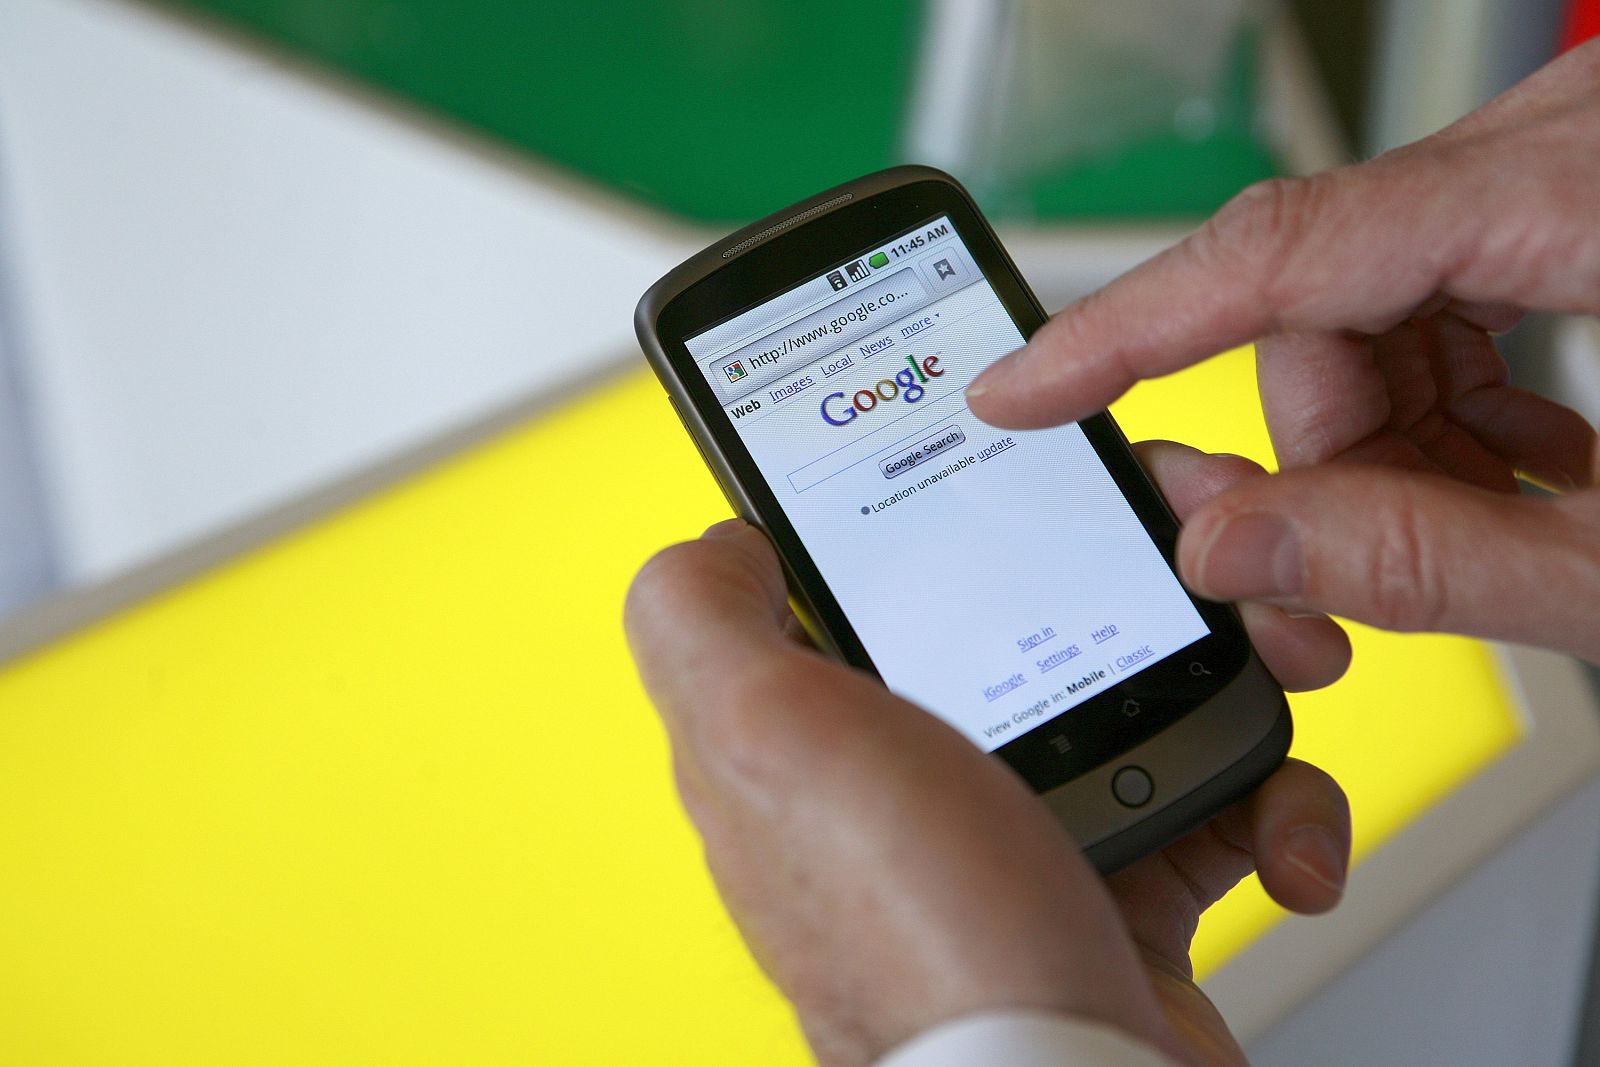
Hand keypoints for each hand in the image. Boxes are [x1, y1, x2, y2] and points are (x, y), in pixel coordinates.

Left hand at [626, 442, 1350, 1066]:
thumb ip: (701, 623)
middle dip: (1146, 566)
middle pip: (1035, 603)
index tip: (1061, 470)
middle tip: (1213, 565)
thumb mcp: (766, 738)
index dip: (973, 497)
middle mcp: (915, 775)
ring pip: (1143, 681)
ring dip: (1233, 663)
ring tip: (1280, 663)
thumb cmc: (923, 937)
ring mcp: (1022, 827)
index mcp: (822, 725)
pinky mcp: (1118, 885)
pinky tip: (1273, 831)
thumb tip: (719, 543)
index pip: (888, 563)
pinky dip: (1268, 801)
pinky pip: (1211, 797)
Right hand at [968, 41, 1599, 662]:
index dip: (1124, 331)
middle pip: (1315, 296)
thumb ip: (1433, 564)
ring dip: (1383, 433)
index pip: (1280, 248)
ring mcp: (1562, 158)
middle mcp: (1562, 147)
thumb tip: (1235, 553)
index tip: (1019, 389)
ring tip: (1479, 522)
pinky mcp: (1565, 185)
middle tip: (1360, 560)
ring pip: (1360, 297)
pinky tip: (1500, 466)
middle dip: (1321, 449)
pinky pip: (1431, 284)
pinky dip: (1435, 395)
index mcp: (1585, 196)